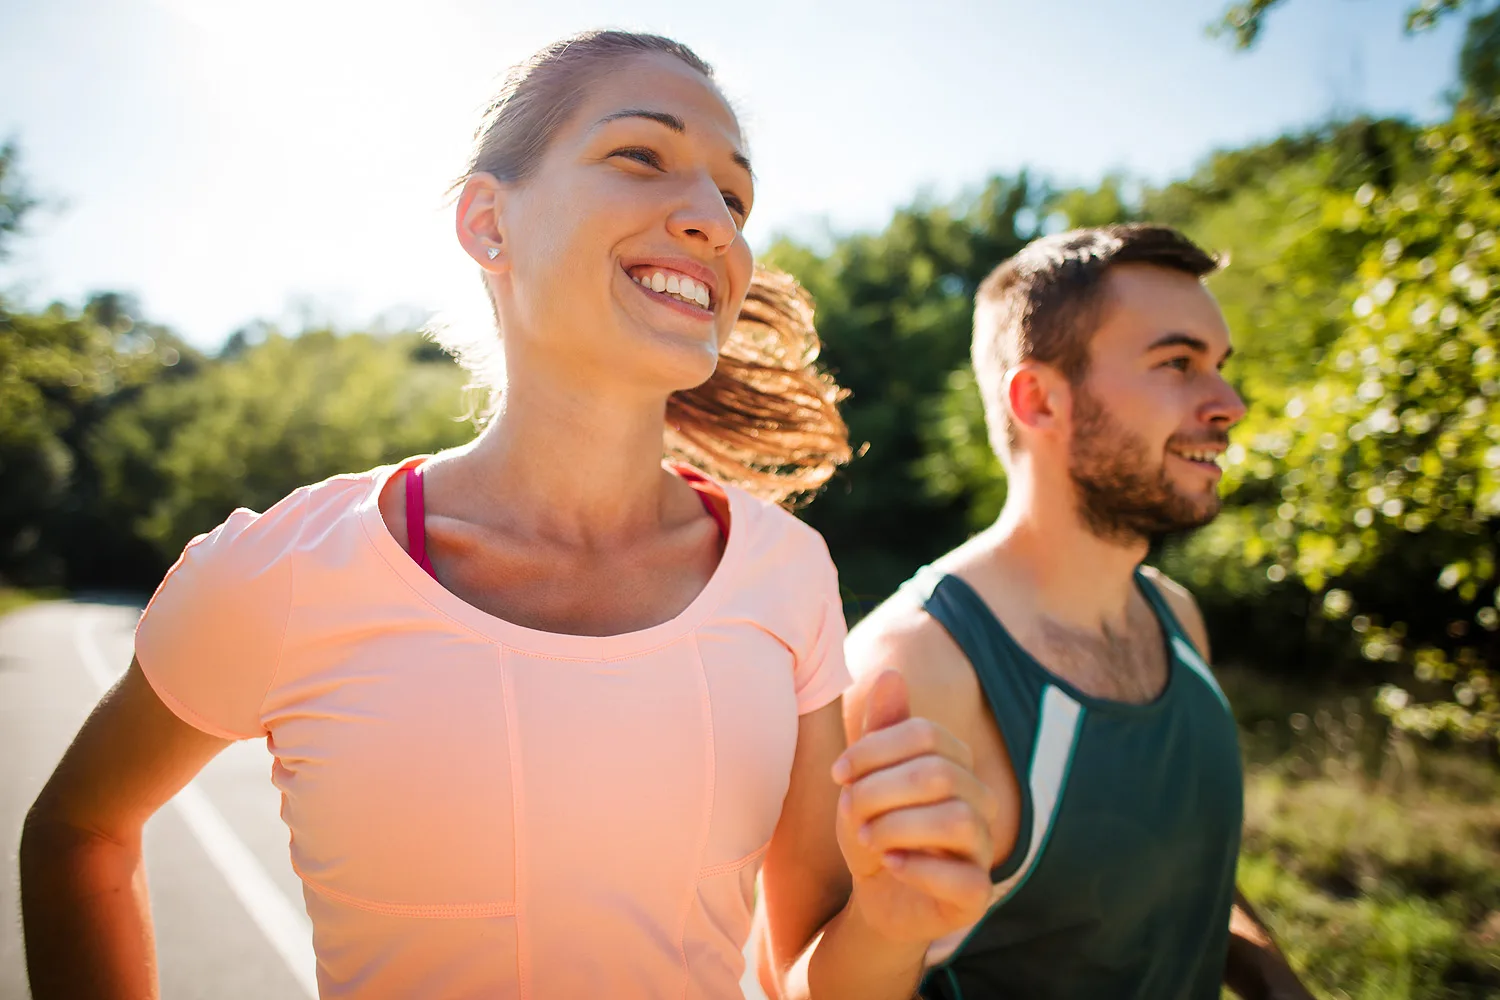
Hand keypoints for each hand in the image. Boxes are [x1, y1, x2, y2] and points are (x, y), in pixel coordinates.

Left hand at [831, 670, 998, 944]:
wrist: (878, 897)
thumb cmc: (875, 828)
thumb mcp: (867, 778)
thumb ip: (882, 731)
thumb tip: (892, 672)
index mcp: (956, 764)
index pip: (925, 734)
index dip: (874, 748)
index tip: (837, 773)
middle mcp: (979, 800)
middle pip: (938, 773)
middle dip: (880, 789)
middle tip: (848, 810)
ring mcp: (983, 848)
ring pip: (957, 818)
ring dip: (898, 826)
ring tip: (866, 838)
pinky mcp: (977, 893)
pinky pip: (964, 876)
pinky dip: (918, 867)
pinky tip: (888, 864)